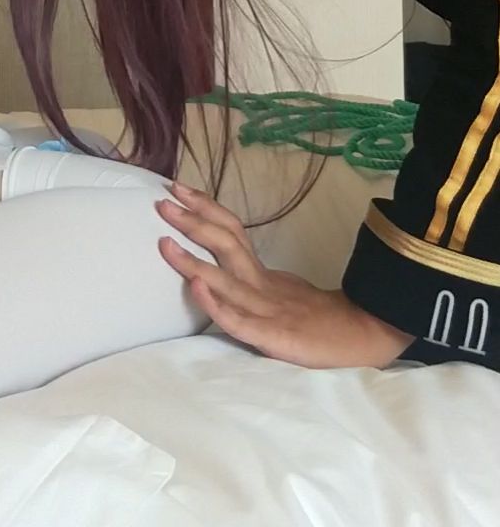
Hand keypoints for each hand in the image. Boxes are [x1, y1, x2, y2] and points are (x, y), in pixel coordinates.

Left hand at [157, 181, 412, 368]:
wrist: (365, 337)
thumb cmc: (318, 319)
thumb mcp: (282, 294)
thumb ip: (253, 281)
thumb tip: (217, 266)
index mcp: (262, 273)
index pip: (230, 231)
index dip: (204, 209)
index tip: (177, 189)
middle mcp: (261, 284)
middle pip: (226, 244)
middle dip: (192, 222)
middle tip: (162, 202)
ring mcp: (267, 309)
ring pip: (225, 279)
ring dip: (192, 261)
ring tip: (164, 243)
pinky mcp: (272, 338)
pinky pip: (239, 320)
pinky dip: (216, 303)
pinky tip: (196, 288)